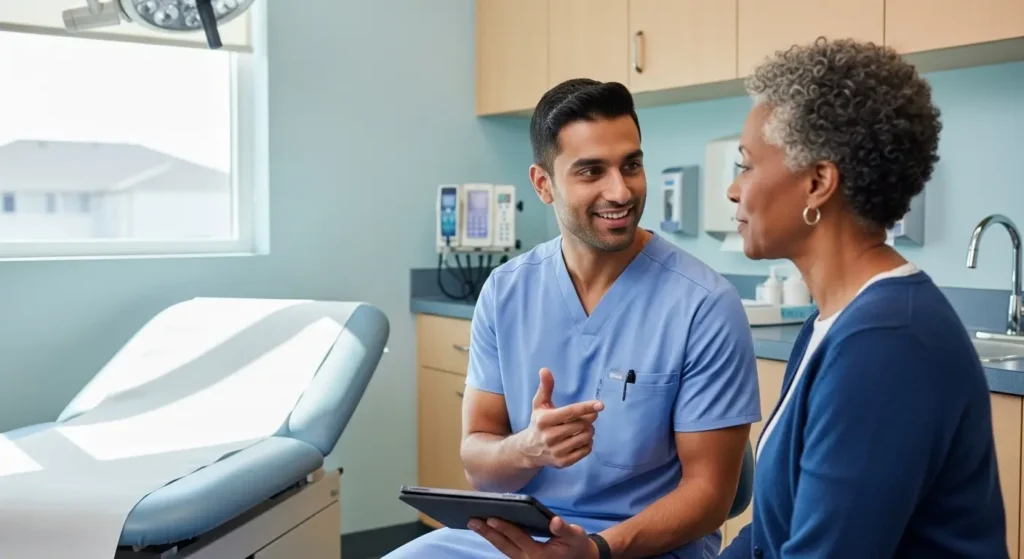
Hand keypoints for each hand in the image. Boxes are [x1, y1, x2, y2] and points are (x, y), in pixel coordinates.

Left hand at [469, 515, 598, 558]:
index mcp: (540, 554)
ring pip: (502, 548)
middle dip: (487, 533)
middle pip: (504, 545)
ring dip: (488, 536)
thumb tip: (554, 521)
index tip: (490, 518)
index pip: (518, 538)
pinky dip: (495, 538)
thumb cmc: (576, 545)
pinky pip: (505, 549)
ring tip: (474, 523)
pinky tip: (486, 528)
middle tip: (472, 520)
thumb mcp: (575, 536)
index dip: (504, 527)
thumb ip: (564, 530)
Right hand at [516, 368, 603, 468]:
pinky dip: (588, 443)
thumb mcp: (539, 404)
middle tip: (587, 418)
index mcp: (544, 420)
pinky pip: (586, 450)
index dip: (587, 407)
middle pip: (581, 425)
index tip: (600, 405)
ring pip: (585, 437)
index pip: (570, 412)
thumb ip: (545, 387)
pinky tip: (581, 440)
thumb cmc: (538, 423)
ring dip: (589, 431)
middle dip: (588, 420)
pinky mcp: (563, 462)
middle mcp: (549, 436)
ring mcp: (556, 451)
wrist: (529, 450)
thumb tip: (545, 369)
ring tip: (583, 428)